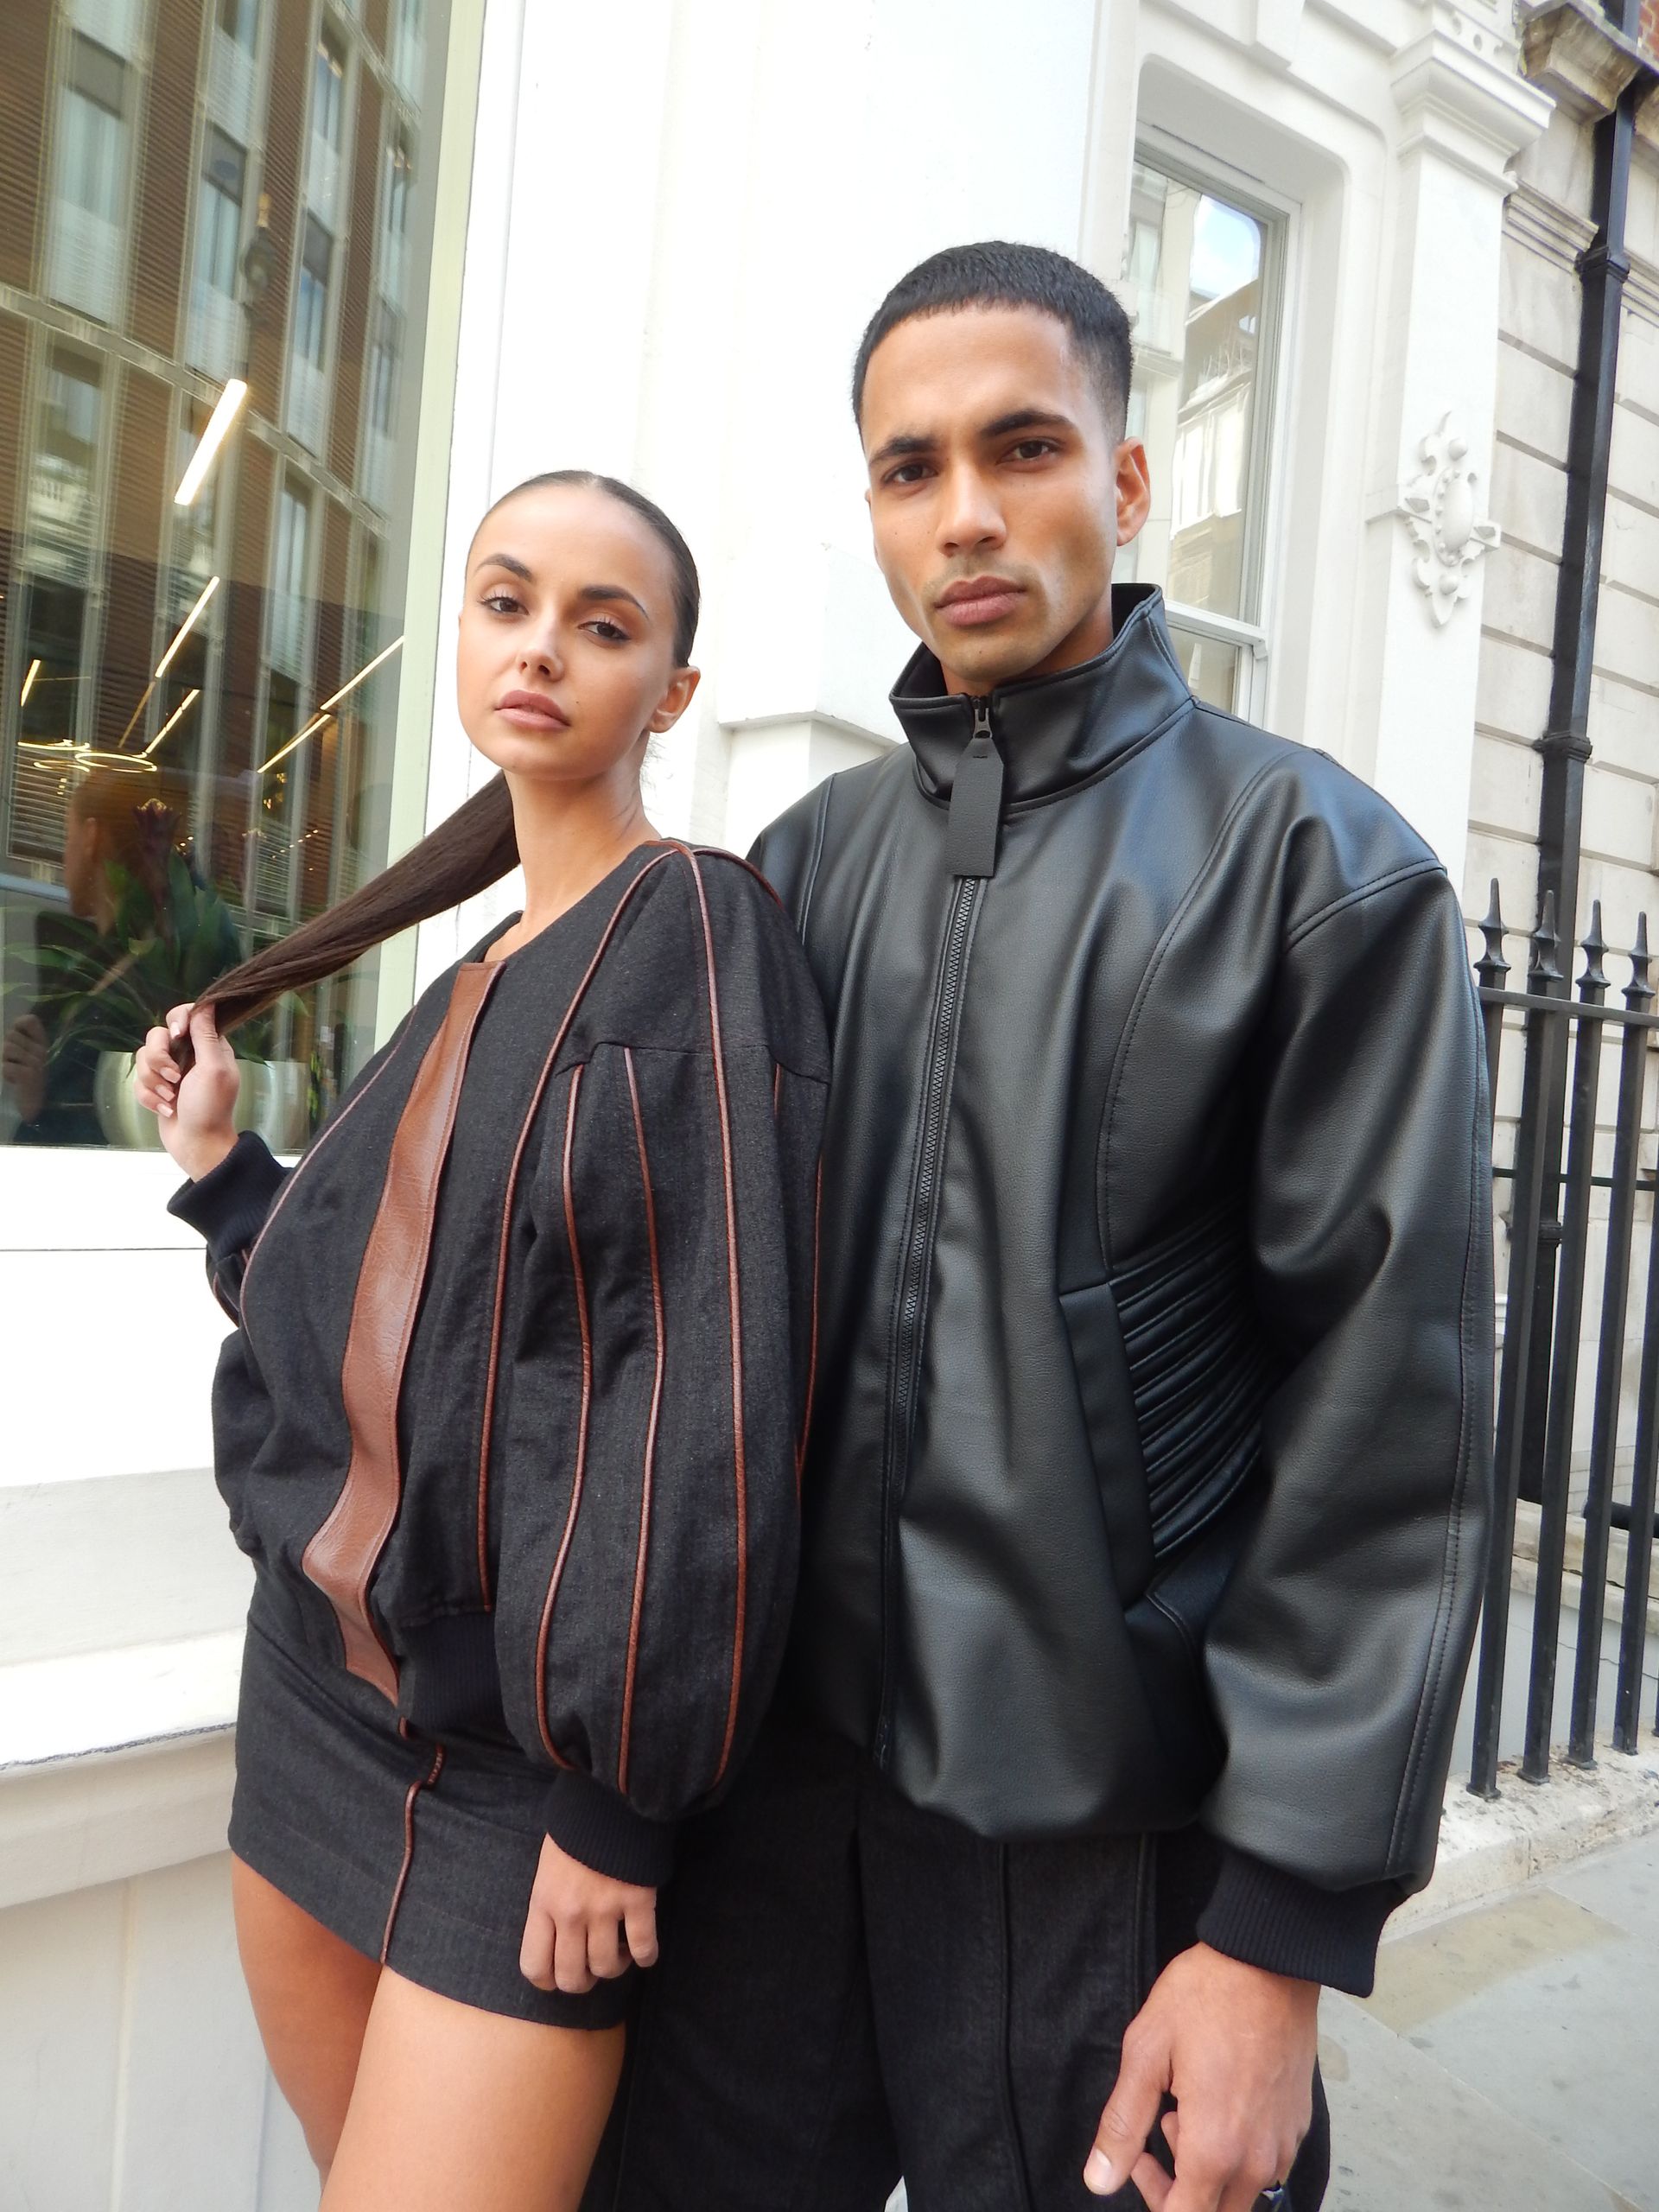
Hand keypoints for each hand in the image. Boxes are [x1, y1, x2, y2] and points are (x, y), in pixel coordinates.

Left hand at [2, 1013, 47, 1121]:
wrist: (33, 1107)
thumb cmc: (26, 1081)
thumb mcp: (25, 1057)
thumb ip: (19, 1041)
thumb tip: (10, 1030)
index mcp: (41, 1043)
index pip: (30, 1021)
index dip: (18, 1025)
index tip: (16, 1036)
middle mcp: (41, 1050)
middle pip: (11, 1036)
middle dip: (5, 1049)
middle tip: (13, 1063)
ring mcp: (37, 1062)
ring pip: (6, 1049)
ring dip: (4, 1061)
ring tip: (12, 1072)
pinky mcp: (29, 1075)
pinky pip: (6, 1066)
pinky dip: (5, 1074)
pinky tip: (12, 1080)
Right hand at [133, 1001, 240, 1178]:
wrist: (197, 1144)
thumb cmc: (210, 1108)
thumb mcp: (214, 1068)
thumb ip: (207, 1035)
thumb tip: (208, 1002)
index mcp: (208, 1046)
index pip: (187, 1014)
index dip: (177, 1021)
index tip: (178, 1036)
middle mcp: (188, 1055)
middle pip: (156, 1036)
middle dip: (159, 1059)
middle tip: (175, 1078)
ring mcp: (170, 1072)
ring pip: (143, 1059)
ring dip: (153, 1082)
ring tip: (170, 1099)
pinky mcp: (155, 1088)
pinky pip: (138, 1081)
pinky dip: (149, 1097)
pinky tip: (166, 1109)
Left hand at [519, 1832, 658, 1994]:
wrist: (611, 1795)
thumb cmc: (576, 1828)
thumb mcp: (548, 1866)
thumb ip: (549, 1903)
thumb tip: (555, 1938)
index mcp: (543, 1902)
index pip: (534, 1966)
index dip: (547, 1981)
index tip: (559, 1975)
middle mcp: (570, 1913)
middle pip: (571, 1977)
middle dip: (582, 1981)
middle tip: (591, 1968)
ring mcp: (605, 1908)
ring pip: (606, 1967)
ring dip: (613, 1966)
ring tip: (618, 1951)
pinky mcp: (638, 1900)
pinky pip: (643, 1947)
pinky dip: (646, 1956)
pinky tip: (644, 1952)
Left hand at [1084, 1943, 1316, 2210]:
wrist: (1270, 1961)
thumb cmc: (1206, 1997)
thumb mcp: (1146, 2052)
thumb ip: (1122, 2126)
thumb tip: (1099, 2180)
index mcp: (1216, 2149)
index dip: (1155, 2201)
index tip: (1138, 2161)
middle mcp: (1257, 2160)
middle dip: (1180, 2192)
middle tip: (1155, 2136)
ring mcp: (1283, 2144)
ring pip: (1242, 2193)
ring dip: (1208, 2171)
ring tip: (1185, 2109)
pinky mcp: (1298, 2125)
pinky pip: (1265, 2167)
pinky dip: (1236, 2153)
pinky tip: (1218, 2102)